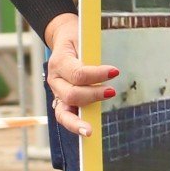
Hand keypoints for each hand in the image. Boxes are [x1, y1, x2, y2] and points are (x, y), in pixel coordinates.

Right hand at [42, 12, 116, 137]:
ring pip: (63, 112)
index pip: (78, 73)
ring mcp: (56, 92)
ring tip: (91, 130)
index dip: (97, 74)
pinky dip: (74, 126)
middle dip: (92, 96)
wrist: (64, 39)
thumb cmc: (78, 38)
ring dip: (78, 121)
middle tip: (112, 91)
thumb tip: (111, 70)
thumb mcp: (84, 38)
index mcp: (59, 61)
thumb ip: (93, 52)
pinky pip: (65, 117)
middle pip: (71, 94)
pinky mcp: (60, 101)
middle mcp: (54, 79)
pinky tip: (85, 132)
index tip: (115, 71)